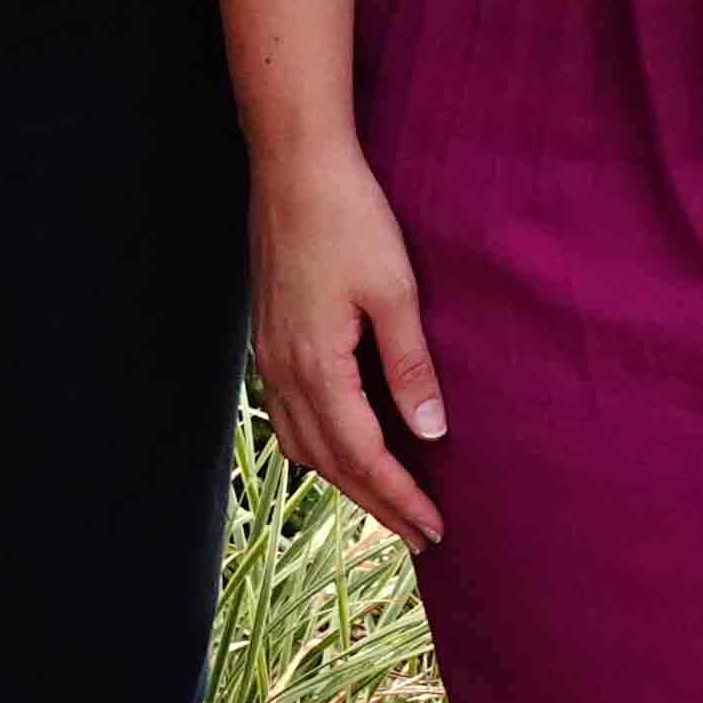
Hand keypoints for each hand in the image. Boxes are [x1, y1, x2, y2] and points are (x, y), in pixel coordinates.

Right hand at [250, 144, 448, 545]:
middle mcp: (283, 372)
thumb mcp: (394, 291)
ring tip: (386, 500)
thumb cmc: (349, 219)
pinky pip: (289, 417)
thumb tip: (431, 431)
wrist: (293, 167)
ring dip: (345, 479)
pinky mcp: (268, 340)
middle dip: (376, 502)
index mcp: (316, 366)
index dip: (399, 496)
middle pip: (330, 463)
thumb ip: (410, 366)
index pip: (363, 456)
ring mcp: (269, 358)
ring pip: (303, 445)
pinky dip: (320, 446)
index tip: (434, 530)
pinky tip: (342, 445)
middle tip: (418, 536)